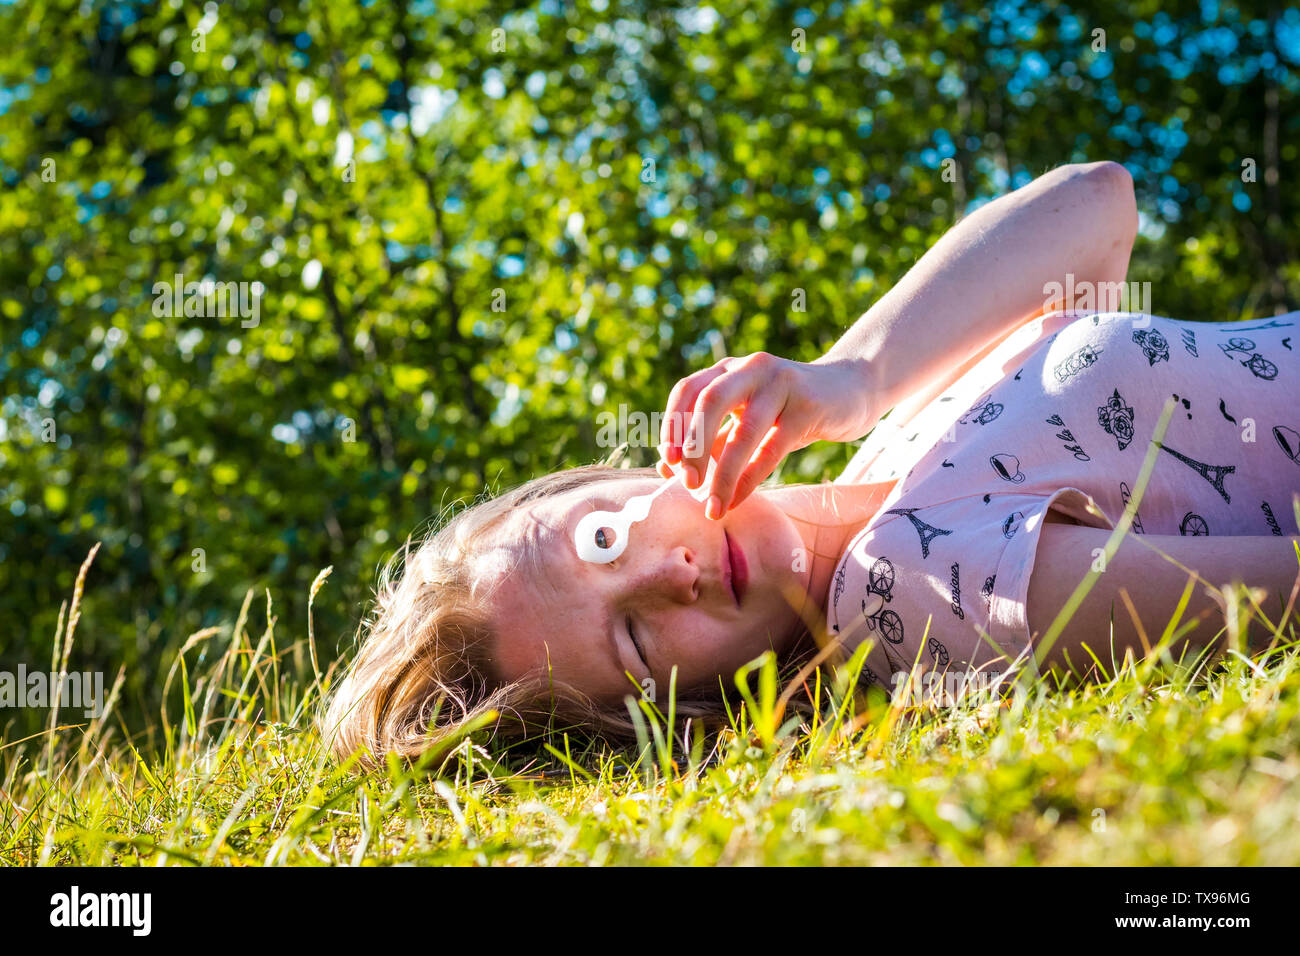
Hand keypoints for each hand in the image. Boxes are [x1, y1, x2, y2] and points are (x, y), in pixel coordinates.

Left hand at [657, 352, 878, 518]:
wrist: (850, 390)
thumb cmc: (788, 411)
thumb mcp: (746, 420)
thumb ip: (712, 441)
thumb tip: (668, 469)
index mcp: (728, 370)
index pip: (688, 390)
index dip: (673, 425)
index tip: (667, 461)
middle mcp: (750, 370)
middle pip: (708, 401)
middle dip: (693, 447)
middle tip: (688, 484)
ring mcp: (781, 384)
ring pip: (744, 430)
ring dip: (724, 473)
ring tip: (713, 507)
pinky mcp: (808, 406)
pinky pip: (773, 447)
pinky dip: (751, 478)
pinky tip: (739, 500)